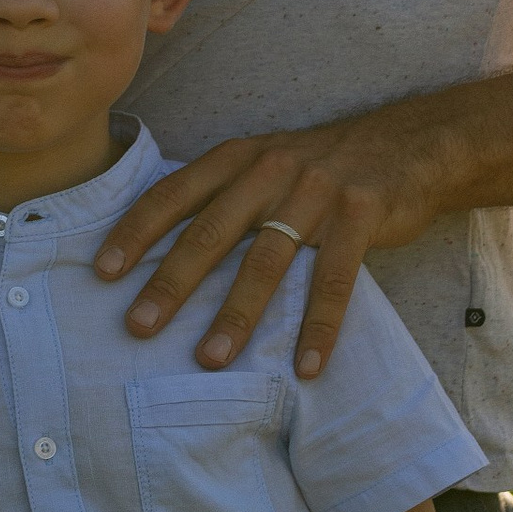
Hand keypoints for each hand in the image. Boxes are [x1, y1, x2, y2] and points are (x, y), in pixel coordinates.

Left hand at [92, 103, 460, 379]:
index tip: (103, 273)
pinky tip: (305, 367)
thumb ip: (222, 196)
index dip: (136, 233)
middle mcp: (269, 169)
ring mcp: (316, 191)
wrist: (408, 144)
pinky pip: (335, 279)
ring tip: (209, 359)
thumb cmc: (321, 166)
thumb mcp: (264, 163)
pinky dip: (319, 327)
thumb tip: (162, 251)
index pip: (173, 194)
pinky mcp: (361, 214)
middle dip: (170, 283)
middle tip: (138, 327)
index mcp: (238, 158)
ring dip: (235, 314)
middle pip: (210, 232)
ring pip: (266, 259)